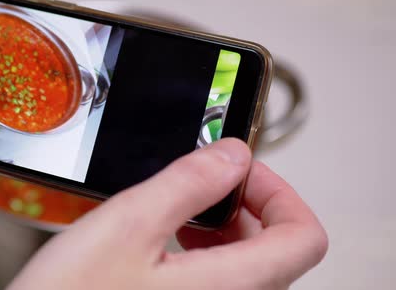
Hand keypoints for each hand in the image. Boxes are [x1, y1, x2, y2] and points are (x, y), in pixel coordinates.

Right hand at [8, 139, 327, 289]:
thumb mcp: (128, 225)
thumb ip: (189, 184)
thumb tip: (232, 156)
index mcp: (232, 286)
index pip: (304, 236)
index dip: (280, 193)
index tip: (239, 171)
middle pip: (281, 250)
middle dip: (249, 205)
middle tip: (209, 183)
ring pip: (251, 267)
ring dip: (228, 228)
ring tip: (186, 211)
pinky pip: (223, 282)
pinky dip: (209, 252)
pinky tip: (171, 241)